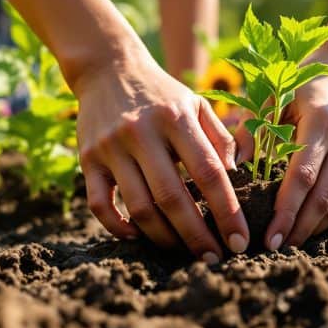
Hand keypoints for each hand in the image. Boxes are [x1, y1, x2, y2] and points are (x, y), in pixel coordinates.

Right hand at [73, 53, 248, 261]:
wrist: (108, 68)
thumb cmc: (163, 94)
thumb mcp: (197, 103)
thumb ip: (221, 137)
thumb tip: (238, 177)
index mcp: (177, 118)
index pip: (209, 173)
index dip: (227, 211)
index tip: (239, 241)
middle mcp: (142, 132)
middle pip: (173, 198)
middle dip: (197, 236)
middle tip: (214, 259)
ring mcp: (111, 147)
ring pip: (139, 207)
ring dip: (164, 237)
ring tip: (183, 251)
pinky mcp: (88, 159)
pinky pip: (99, 205)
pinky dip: (118, 227)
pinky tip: (138, 235)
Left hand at [239, 55, 327, 249]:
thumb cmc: (301, 87)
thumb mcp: (274, 98)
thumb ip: (251, 131)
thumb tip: (230, 170)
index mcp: (322, 124)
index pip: (302, 178)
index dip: (286, 212)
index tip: (269, 238)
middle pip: (323, 199)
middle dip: (298, 229)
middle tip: (274, 248)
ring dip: (313, 228)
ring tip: (289, 240)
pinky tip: (311, 225)